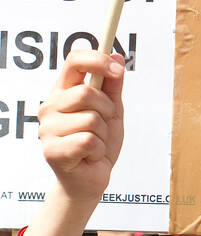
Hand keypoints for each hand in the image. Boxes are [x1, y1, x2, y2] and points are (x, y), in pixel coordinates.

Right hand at [37, 51, 124, 204]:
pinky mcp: (52, 151)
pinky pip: (89, 141)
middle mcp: (50, 107)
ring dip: (103, 134)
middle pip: (85, 92)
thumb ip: (113, 86)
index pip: (74, 61)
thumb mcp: (112, 110)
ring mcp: (48, 129)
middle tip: (104, 124)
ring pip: (90, 119)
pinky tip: (89, 156)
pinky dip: (98, 150)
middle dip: (106, 109)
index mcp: (63, 91)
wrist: (91, 179)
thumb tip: (116, 56)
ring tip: (95, 144)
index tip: (118, 69)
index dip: (97, 60)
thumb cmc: (99, 142)